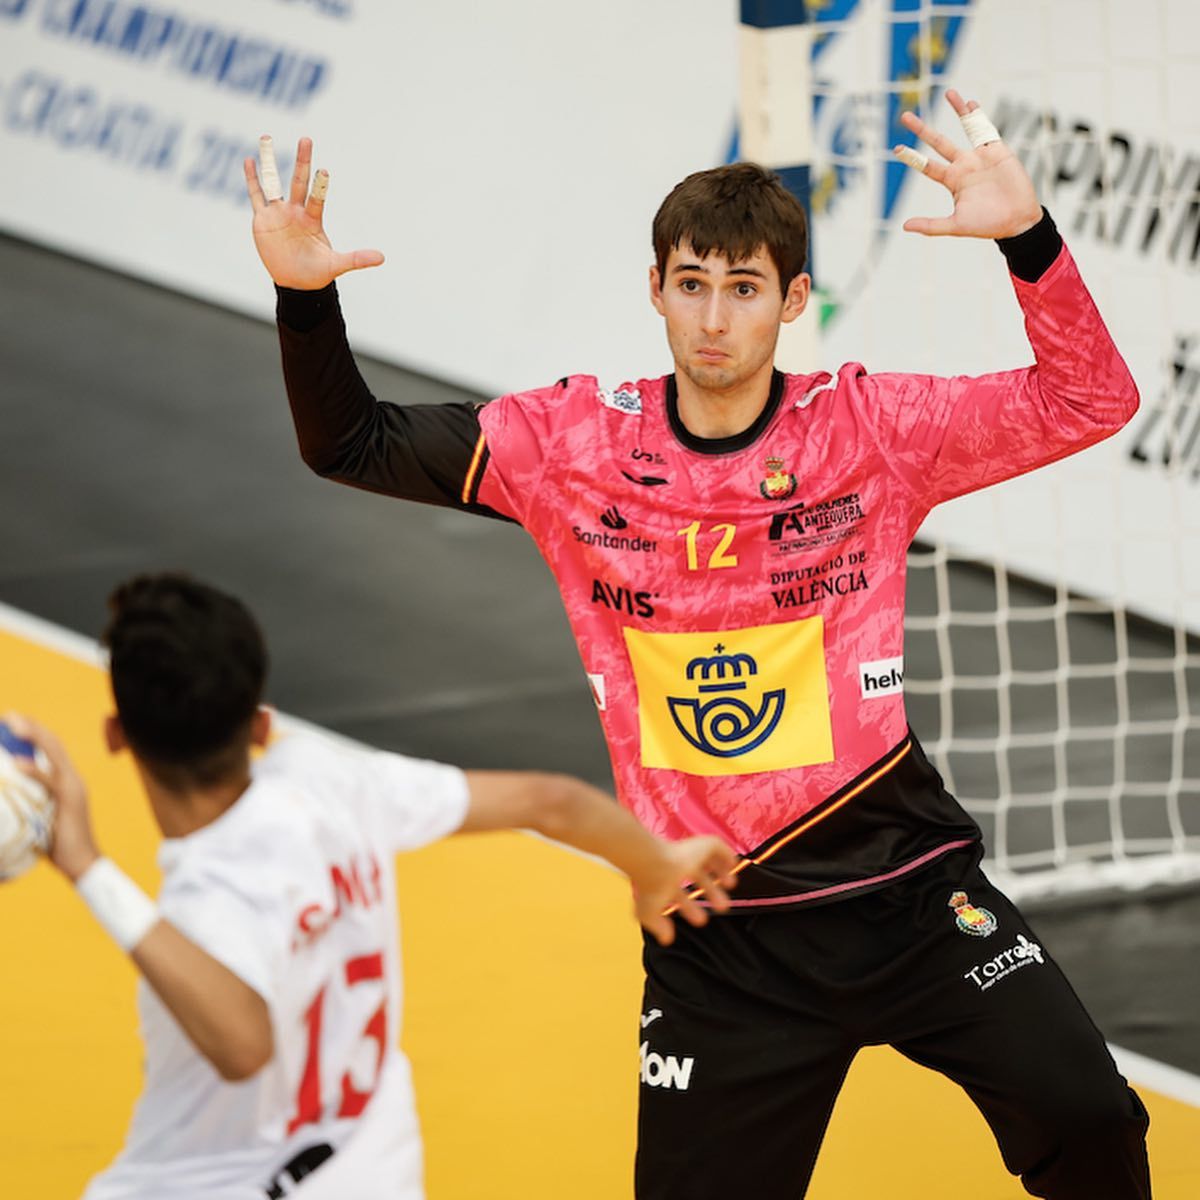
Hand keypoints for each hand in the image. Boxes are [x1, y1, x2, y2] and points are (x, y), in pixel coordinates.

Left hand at [5, 714, 98, 882]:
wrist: (81, 862)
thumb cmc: (57, 844)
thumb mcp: (42, 815)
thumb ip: (31, 800)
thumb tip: (5, 794)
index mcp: (68, 778)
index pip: (52, 747)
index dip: (35, 730)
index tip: (13, 721)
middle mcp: (73, 777)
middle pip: (54, 742)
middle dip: (31, 725)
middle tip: (8, 716)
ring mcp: (73, 786)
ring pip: (54, 752)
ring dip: (33, 735)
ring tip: (13, 726)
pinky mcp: (69, 799)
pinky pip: (50, 780)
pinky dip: (33, 769)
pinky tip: (17, 763)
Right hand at [244, 136, 384, 289]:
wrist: (295, 281)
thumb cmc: (317, 272)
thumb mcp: (336, 265)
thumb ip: (357, 259)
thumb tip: (382, 258)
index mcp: (313, 219)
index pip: (317, 198)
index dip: (320, 186)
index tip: (324, 171)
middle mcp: (296, 211)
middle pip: (298, 181)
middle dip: (302, 162)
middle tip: (307, 139)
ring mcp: (279, 213)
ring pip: (273, 182)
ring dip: (269, 161)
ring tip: (267, 137)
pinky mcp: (263, 219)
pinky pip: (256, 195)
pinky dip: (252, 179)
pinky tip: (250, 161)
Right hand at [632, 836, 738, 945]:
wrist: (656, 865)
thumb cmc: (651, 888)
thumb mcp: (650, 913)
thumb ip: (658, 926)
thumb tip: (666, 939)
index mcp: (664, 880)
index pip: (678, 893)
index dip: (689, 907)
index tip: (700, 920)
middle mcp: (676, 866)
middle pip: (696, 877)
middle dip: (710, 891)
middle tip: (722, 907)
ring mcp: (689, 854)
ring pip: (706, 861)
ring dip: (719, 872)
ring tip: (731, 884)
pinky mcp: (702, 845)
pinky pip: (717, 847)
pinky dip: (726, 855)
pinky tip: (734, 863)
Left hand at [895, 89, 1041, 239]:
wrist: (1017, 221)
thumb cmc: (987, 225)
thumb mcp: (955, 225)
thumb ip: (931, 225)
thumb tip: (905, 226)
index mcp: (952, 181)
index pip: (927, 166)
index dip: (913, 157)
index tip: (897, 148)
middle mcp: (963, 165)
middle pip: (938, 142)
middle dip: (922, 130)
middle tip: (905, 116)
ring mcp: (980, 156)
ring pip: (966, 128)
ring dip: (958, 111)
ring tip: (949, 93)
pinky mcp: (997, 150)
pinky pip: (986, 129)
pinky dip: (978, 116)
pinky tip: (971, 104)